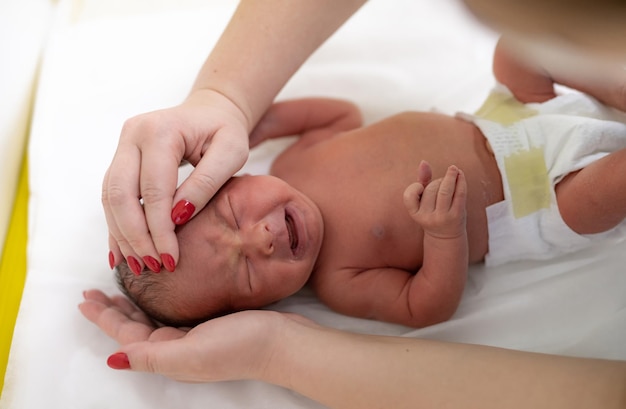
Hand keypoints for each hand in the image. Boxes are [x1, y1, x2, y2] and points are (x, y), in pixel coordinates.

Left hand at [79, 289, 310, 382]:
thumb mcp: (192, 352)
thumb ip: (153, 356)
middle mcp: (177, 347)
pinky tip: (160, 290)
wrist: (284, 343)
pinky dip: (159, 300)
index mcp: (169, 355)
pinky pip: (173, 311)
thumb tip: (114, 359)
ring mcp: (194, 336)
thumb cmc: (241, 346)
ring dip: (133, 305)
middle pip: (135, 327)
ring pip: (153, 319)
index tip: (85, 298)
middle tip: (94, 291)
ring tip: (118, 290)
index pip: (126, 335)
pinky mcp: (210, 324)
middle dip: (113, 310)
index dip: (104, 317)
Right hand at [102, 89, 249, 272]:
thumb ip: (206, 183)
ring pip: (110, 198)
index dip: (159, 228)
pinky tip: (122, 253)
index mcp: (161, 130)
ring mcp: (122, 146)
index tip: (171, 258)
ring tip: (140, 266)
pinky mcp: (120, 159)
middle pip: (120, 194)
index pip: (154, 189)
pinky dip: (117, 226)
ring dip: (123, 235)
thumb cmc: (225, 132)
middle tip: (154, 265)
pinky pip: (111, 196)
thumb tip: (177, 217)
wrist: (211, 111)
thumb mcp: (231, 153)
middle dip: (135, 236)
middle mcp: (133, 135)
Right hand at [403, 161, 466, 238]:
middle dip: (437, 181)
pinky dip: (460, 181)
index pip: (410, 195)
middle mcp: (428, 217)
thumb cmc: (432, 213)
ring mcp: (443, 217)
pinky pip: (459, 194)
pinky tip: (460, 174)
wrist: (445, 236)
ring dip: (449, 177)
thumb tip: (423, 162)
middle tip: (442, 182)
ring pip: (445, 190)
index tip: (421, 187)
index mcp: (416, 214)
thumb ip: (422, 180)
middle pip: (431, 189)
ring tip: (453, 171)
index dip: (416, 187)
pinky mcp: (457, 215)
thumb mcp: (423, 200)